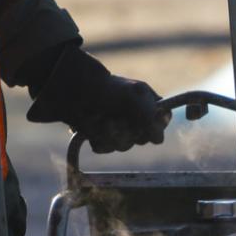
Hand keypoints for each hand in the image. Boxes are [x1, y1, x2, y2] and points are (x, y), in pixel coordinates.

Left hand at [24, 47, 171, 153]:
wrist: (74, 90)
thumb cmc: (107, 88)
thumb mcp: (134, 96)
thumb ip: (150, 117)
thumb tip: (159, 139)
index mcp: (147, 103)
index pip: (162, 122)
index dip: (153, 126)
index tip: (143, 121)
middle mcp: (135, 117)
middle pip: (142, 138)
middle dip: (128, 130)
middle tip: (117, 117)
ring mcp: (118, 127)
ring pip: (123, 145)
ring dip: (111, 133)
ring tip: (101, 119)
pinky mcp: (101, 135)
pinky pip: (106, 148)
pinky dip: (98, 139)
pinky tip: (93, 127)